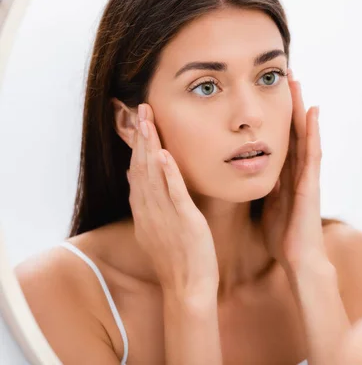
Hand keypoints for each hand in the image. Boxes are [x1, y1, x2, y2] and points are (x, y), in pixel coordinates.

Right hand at [127, 104, 218, 294]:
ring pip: (153, 175)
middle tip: (141, 109)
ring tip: (148, 120)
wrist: (187, 288)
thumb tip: (137, 178)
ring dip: (150, 146)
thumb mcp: (157, 229)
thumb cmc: (177, 259)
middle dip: (141, 136)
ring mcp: (165, 215)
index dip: (136, 146)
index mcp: (144, 211)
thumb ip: (148, 203)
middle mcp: (149, 210)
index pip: (136, 172)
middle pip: (140, 167)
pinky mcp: (184, 221)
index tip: (138, 123)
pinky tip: (164, 154)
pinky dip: (168, 173)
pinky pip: (174, 193)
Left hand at [262, 71, 327, 273]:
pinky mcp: (313, 183)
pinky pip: (313, 153)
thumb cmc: (282, 236)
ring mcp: (308, 175)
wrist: (298, 259)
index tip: (267, 92)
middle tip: (285, 75)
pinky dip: (314, 131)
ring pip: (305, 135)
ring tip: (297, 82)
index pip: (280, 138)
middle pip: (293, 130)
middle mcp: (298, 171)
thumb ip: (263, 186)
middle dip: (289, 103)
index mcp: (285, 175)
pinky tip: (313, 111)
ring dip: (301, 108)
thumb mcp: (266, 205)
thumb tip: (249, 171)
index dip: (276, 115)